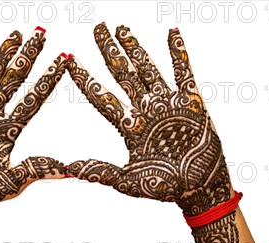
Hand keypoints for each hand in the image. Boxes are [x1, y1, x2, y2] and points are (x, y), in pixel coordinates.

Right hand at [0, 28, 65, 234]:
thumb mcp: (9, 184)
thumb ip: (36, 170)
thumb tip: (70, 169)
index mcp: (7, 132)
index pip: (33, 100)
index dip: (49, 79)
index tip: (66, 58)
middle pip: (13, 81)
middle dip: (28, 57)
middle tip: (41, 33)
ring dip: (1, 55)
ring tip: (16, 34)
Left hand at [66, 24, 231, 215]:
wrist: (200, 189)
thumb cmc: (165, 188)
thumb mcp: (129, 182)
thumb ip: (102, 171)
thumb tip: (70, 167)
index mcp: (128, 127)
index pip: (101, 96)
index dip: (84, 78)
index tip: (68, 59)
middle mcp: (144, 110)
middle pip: (122, 74)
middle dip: (109, 50)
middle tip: (97, 27)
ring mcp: (166, 103)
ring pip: (147, 68)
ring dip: (135, 47)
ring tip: (121, 28)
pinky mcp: (190, 102)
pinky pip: (184, 71)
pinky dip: (178, 52)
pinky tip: (171, 32)